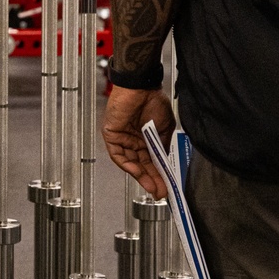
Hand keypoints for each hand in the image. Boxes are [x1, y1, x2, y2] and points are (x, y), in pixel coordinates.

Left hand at [102, 85, 175, 199]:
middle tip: (160, 192)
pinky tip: (137, 172)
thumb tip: (165, 163)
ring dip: (141, 176)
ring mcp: (122, 138)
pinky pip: (118, 154)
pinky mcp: (112, 134)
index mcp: (145, 137)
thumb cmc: (153, 100)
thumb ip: (162, 146)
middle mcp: (133, 139)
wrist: (142, 86)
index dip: (158, 175)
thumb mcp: (164, 128)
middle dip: (151, 180)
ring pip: (130, 162)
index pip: (151, 161)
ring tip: (152, 187)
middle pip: (141, 165)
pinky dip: (127, 164)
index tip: (166, 187)